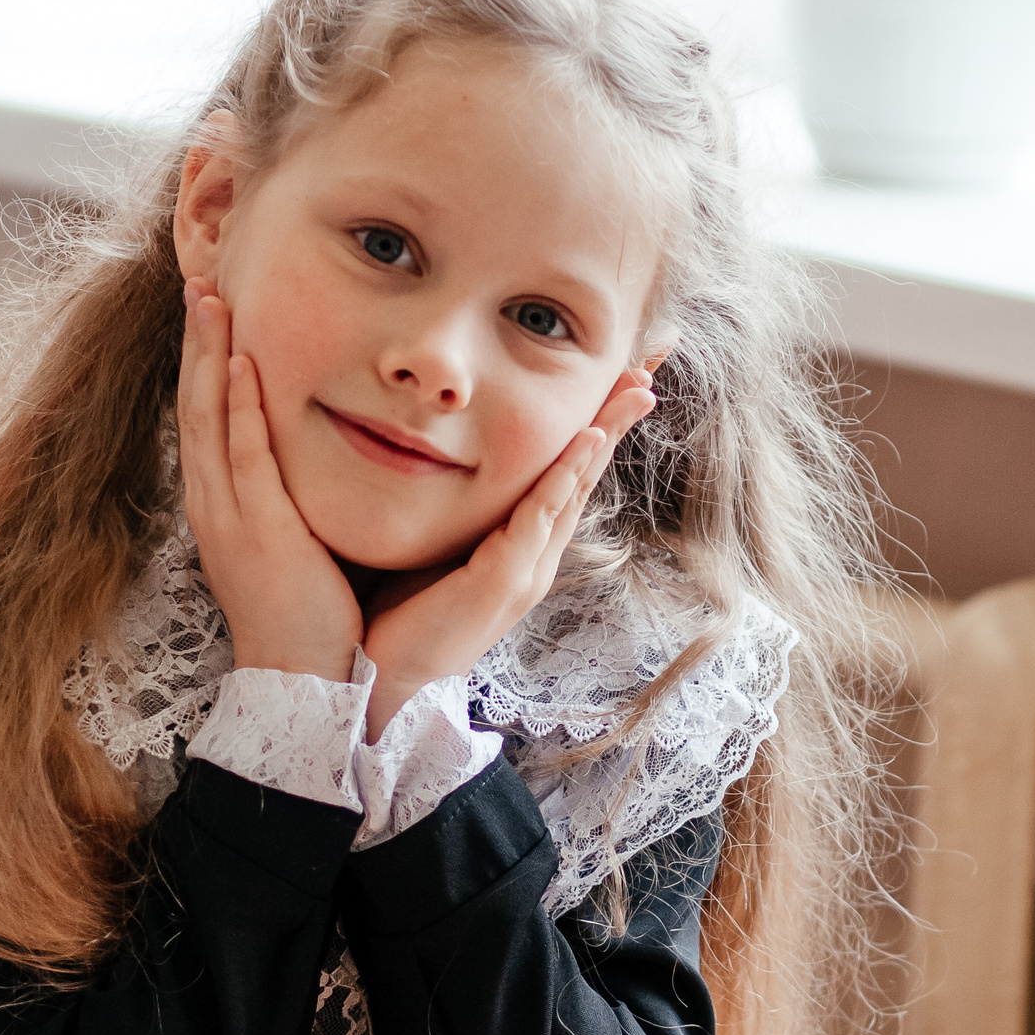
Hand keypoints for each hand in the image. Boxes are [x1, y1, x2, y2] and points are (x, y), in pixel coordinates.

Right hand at [177, 280, 361, 681]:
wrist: (301, 678)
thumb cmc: (307, 612)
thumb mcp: (292, 538)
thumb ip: (290, 494)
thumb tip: (309, 454)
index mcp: (221, 504)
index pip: (204, 417)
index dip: (202, 361)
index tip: (210, 310)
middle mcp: (214, 502)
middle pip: (194, 404)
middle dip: (195, 342)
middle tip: (199, 281)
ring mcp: (230, 515)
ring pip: (208, 418)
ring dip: (207, 354)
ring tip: (209, 297)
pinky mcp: (259, 529)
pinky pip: (244, 456)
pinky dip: (238, 406)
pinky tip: (239, 362)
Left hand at [360, 367, 655, 737]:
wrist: (380, 677)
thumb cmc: (397, 608)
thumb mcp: (433, 539)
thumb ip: (447, 500)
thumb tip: (425, 437)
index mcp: (521, 541)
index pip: (567, 466)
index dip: (597, 417)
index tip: (623, 367)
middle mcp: (536, 552)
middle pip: (587, 469)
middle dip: (619, 413)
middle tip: (654, 358)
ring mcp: (526, 568)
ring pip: (574, 487)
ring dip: (606, 433)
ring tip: (636, 388)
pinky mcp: (504, 581)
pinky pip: (540, 519)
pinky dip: (565, 477)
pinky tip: (586, 441)